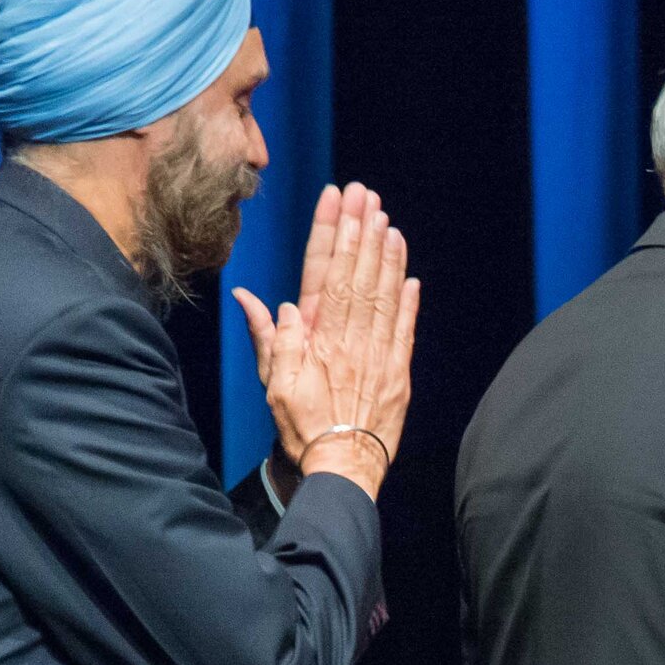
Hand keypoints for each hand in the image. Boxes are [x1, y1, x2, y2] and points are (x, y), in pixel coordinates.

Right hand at [231, 182, 419, 503]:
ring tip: (387, 221)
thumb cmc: (303, 428)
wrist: (341, 469)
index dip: (329, 234)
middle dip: (360, 231)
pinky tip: (410, 273)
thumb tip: (254, 298)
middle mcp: (347, 340)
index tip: (335, 202)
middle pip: (355, 275)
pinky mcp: (399, 374)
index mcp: (314, 338)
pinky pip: (405, 329)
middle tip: (365, 195)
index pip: (322, 273)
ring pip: (382, 295)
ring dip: (386, 256)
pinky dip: (408, 300)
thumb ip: (268, 337)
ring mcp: (377, 355)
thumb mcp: (274, 383)